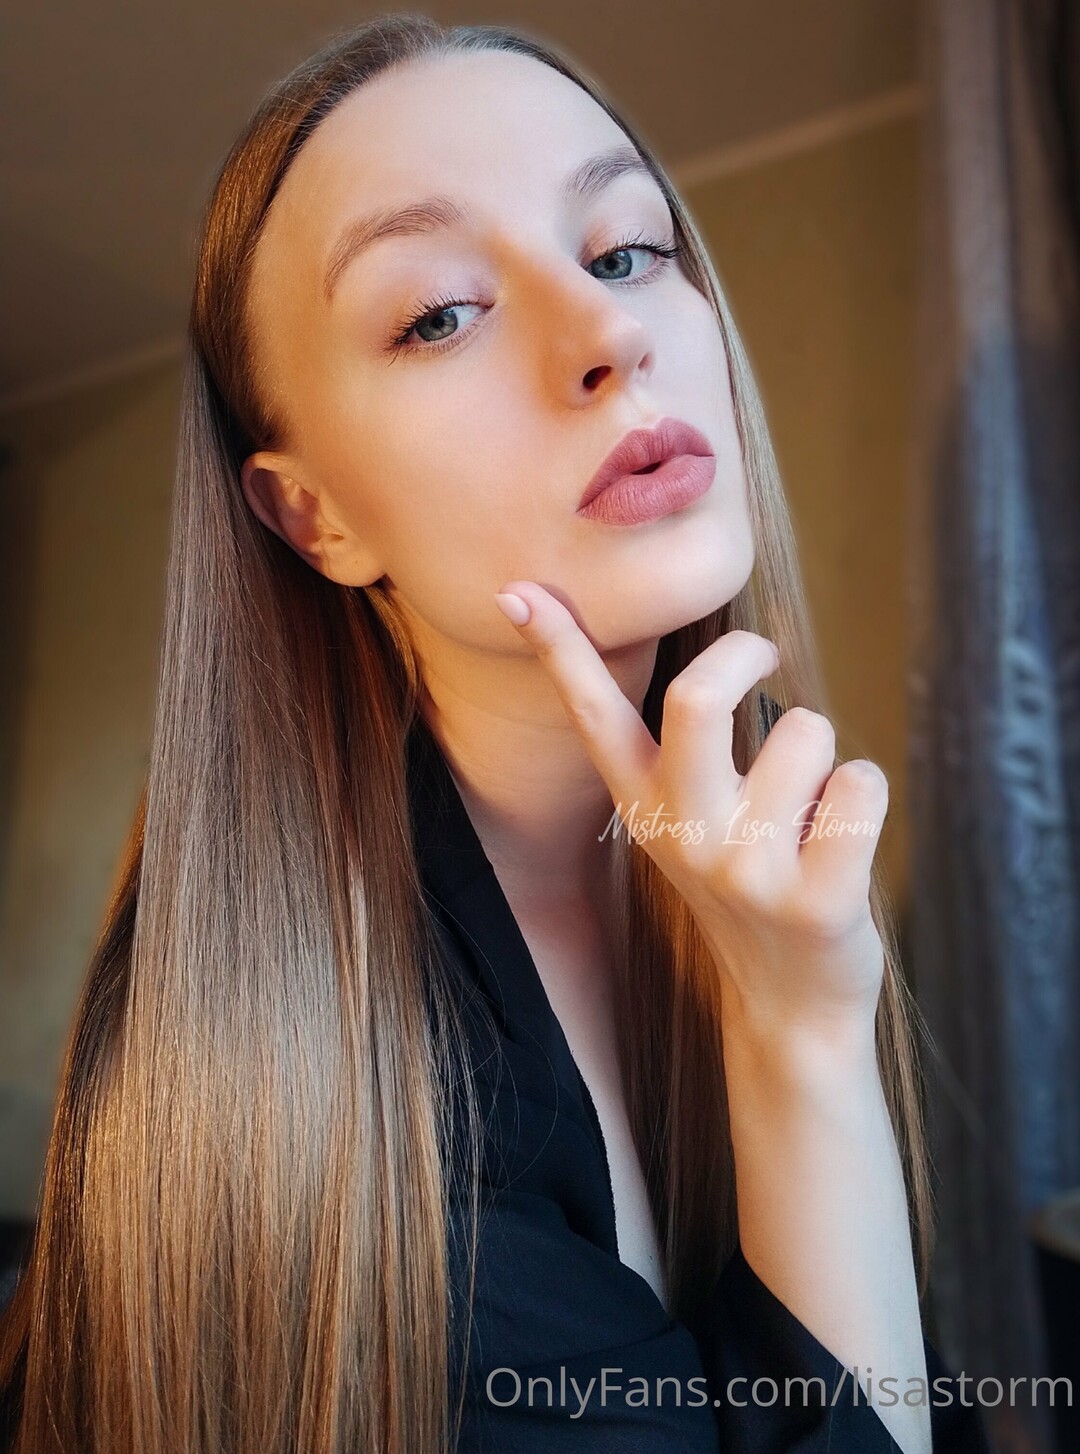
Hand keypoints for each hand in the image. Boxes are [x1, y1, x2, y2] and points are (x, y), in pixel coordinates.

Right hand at [494, 582, 888, 1056]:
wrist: (789, 1007)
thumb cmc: (742, 884)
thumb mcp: (683, 823)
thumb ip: (671, 750)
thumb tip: (682, 679)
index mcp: (644, 806)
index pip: (593, 715)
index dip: (558, 647)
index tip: (517, 591)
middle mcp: (684, 833)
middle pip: (697, 697)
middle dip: (744, 654)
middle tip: (764, 658)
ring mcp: (747, 871)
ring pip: (805, 730)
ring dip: (825, 752)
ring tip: (811, 807)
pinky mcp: (816, 901)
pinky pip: (862, 785)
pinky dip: (864, 797)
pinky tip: (840, 844)